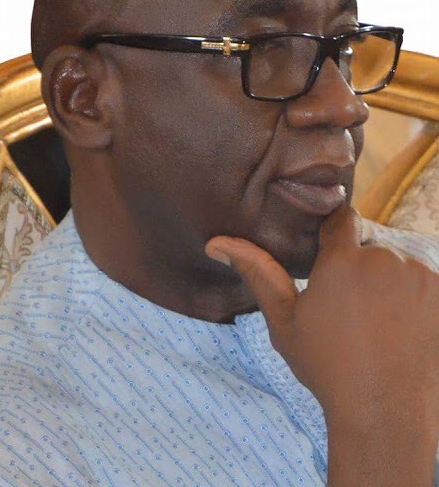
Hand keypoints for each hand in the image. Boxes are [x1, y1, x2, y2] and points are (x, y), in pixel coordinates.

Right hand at [205, 205, 438, 485]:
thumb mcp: (284, 323)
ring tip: (380, 324)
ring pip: (398, 265)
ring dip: (389, 283)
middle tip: (352, 310)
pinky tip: (403, 329)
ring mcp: (418, 274)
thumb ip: (257, 273)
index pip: (341, 219)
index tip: (332, 257)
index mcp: (341, 261)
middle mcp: (382, 258)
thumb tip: (216, 242)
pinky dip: (414, 298)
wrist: (386, 413)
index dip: (335, 235)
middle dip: (361, 268)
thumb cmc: (328, 368)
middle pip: (370, 248)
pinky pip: (423, 281)